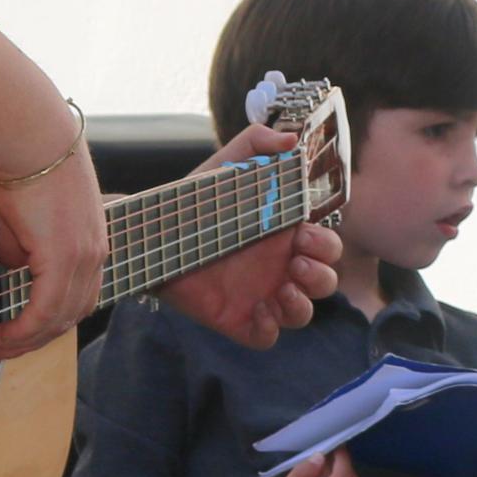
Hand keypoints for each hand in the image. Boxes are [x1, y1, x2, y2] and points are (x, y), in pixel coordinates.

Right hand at [0, 146, 107, 355]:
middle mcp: (95, 255)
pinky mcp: (64, 258)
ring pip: (57, 320)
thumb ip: (22, 248)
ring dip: (22, 341)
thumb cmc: (26, 165)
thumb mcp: (25, 218)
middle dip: (32, 340)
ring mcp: (84, 258)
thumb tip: (10, 266)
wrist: (31, 138)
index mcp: (92, 244)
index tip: (19, 334)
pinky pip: (44, 311)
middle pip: (69, 316)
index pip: (77, 298)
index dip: (48, 322)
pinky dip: (21, 330)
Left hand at [157, 123, 343, 350]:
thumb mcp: (226, 166)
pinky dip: (271, 329)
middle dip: (321, 275)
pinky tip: (259, 311)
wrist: (150, 232)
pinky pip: (267, 337)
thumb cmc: (194, 199)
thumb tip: (291, 140)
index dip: (326, 245)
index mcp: (284, 236)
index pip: (326, 246)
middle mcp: (278, 268)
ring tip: (284, 289)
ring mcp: (259, 296)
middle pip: (324, 282)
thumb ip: (257, 143)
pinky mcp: (237, 319)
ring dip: (303, 305)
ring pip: (303, 314)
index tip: (304, 232)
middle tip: (296, 261)